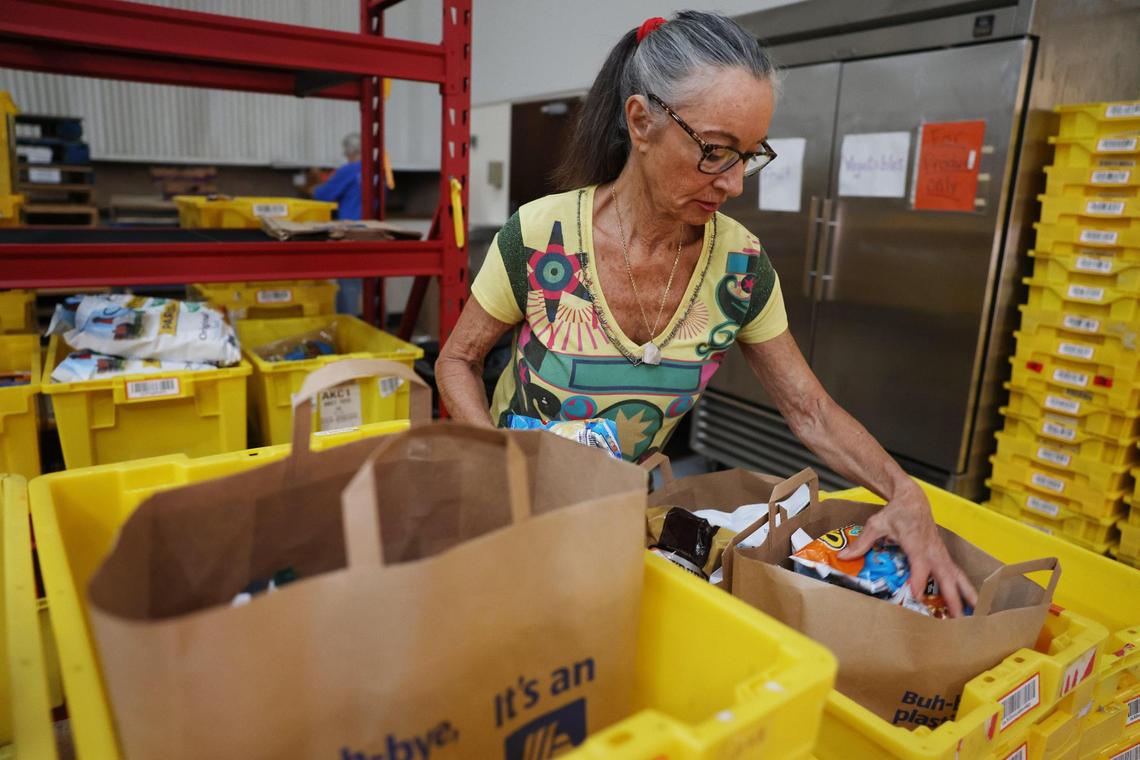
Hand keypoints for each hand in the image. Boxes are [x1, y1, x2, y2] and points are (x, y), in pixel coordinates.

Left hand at [837, 482, 977, 616]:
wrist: (913, 499)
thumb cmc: (895, 512)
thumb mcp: (876, 524)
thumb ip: (862, 542)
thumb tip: (843, 557)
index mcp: (915, 543)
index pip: (920, 564)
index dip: (919, 579)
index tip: (917, 595)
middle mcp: (932, 550)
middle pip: (945, 574)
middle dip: (951, 595)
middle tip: (955, 617)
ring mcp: (940, 553)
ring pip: (956, 575)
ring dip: (965, 594)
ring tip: (973, 614)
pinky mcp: (943, 555)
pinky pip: (956, 572)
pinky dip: (964, 587)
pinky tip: (970, 603)